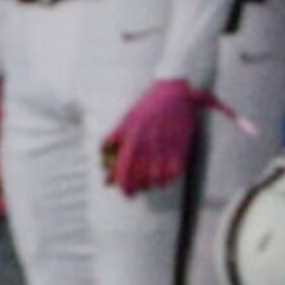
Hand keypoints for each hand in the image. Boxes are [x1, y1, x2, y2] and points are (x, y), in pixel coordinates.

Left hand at [100, 79, 211, 194]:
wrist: (174, 91)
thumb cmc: (148, 105)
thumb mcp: (128, 117)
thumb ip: (116, 135)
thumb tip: (103, 151)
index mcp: (134, 135)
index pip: (125, 166)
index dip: (124, 183)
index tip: (125, 193)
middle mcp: (150, 141)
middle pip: (141, 174)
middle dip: (138, 187)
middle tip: (136, 192)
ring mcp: (166, 144)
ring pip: (159, 175)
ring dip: (154, 184)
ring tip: (150, 185)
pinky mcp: (182, 145)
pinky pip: (175, 170)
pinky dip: (170, 178)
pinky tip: (166, 179)